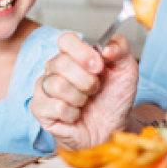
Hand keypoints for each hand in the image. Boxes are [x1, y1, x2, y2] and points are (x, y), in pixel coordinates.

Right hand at [30, 32, 138, 150]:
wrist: (111, 127)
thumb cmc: (114, 97)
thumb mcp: (126, 69)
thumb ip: (121, 49)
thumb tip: (107, 47)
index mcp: (73, 54)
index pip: (66, 40)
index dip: (82, 52)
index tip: (99, 67)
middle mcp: (55, 68)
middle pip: (62, 63)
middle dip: (87, 80)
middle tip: (95, 89)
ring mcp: (45, 87)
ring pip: (58, 85)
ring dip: (80, 98)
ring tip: (85, 102)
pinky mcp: (40, 108)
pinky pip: (56, 106)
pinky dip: (73, 113)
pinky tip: (76, 114)